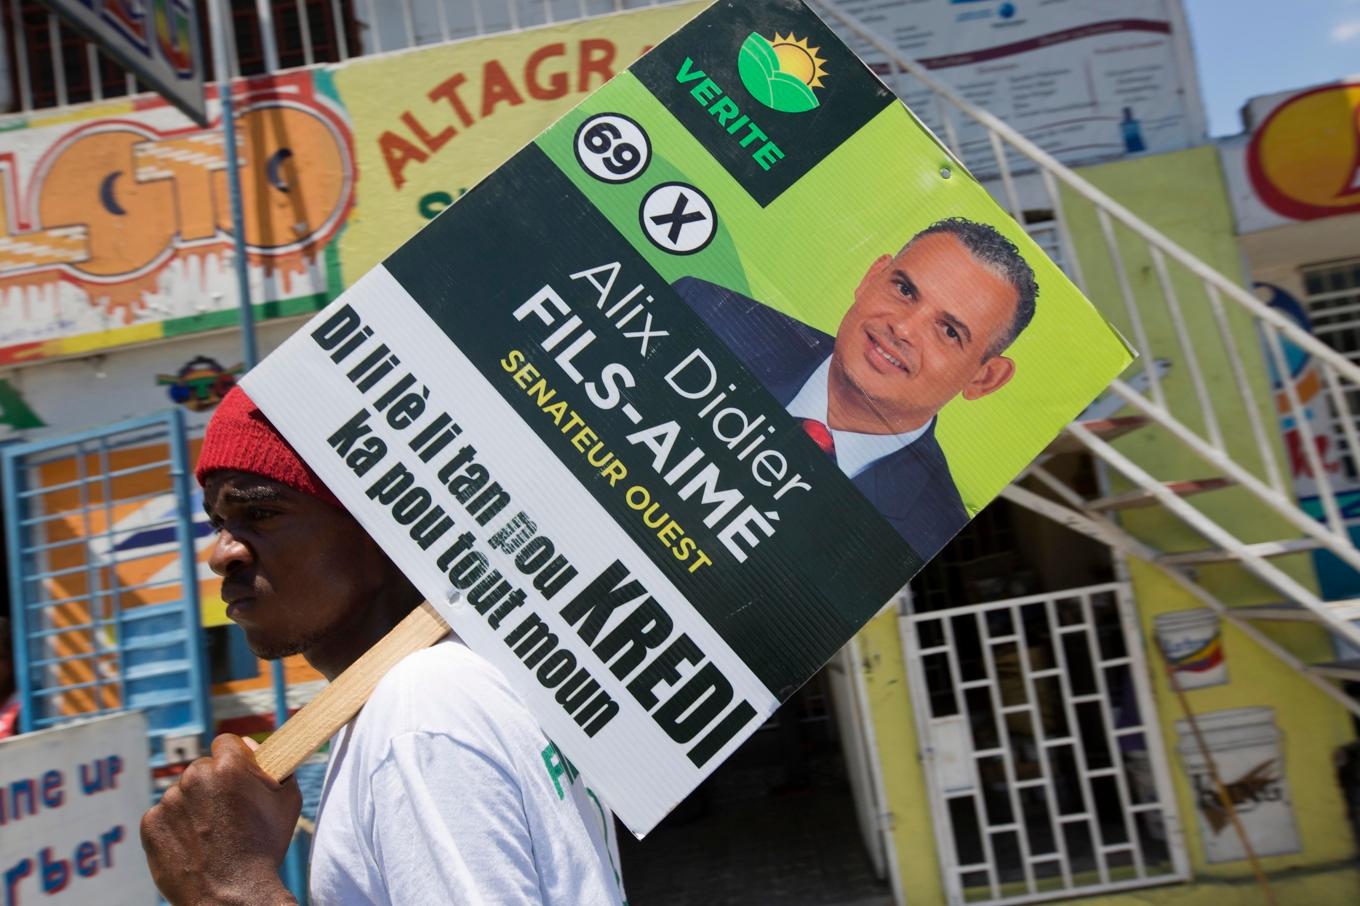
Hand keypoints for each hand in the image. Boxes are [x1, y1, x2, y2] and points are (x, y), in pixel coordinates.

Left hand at [141, 734, 301, 904]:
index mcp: (229, 766)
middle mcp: (195, 777)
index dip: (235, 758)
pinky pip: (164, 815)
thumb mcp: (287, 802)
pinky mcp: (151, 824)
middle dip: (213, 784)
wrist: (232, 896)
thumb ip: (275, 767)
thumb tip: (254, 748)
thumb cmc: (265, 848)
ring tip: (211, 834)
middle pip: (203, 768)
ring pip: (182, 793)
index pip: (225, 743)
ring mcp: (169, 801)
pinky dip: (175, 826)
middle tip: (227, 811)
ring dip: (194, 805)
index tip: (237, 775)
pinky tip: (193, 844)